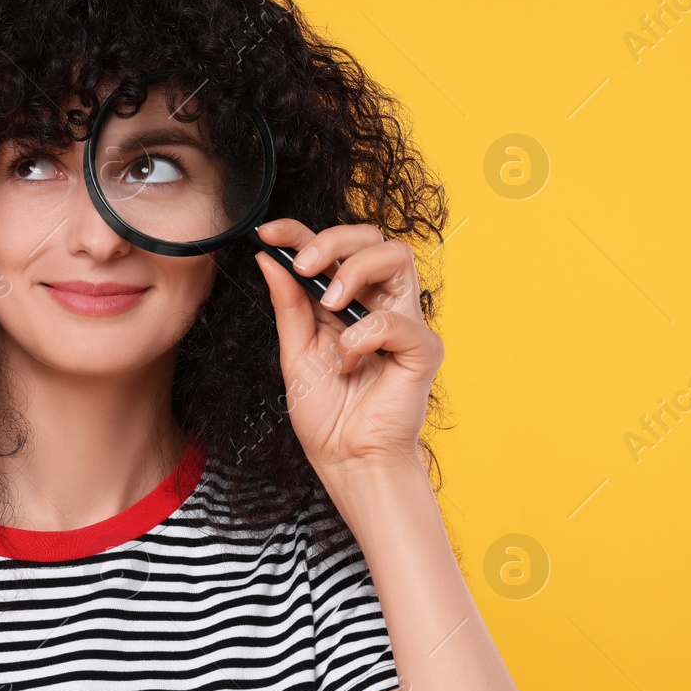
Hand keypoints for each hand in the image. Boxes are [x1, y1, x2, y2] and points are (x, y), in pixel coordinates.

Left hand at [252, 219, 442, 479]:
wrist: (345, 458)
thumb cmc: (326, 414)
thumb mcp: (295, 351)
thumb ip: (288, 304)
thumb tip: (270, 258)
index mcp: (345, 302)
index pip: (332, 250)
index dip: (300, 231)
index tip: (267, 232)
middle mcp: (378, 304)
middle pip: (372, 237)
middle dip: (333, 241)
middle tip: (305, 265)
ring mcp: (403, 323)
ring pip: (396, 256)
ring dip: (354, 271)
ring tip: (329, 305)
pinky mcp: (422, 348)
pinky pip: (396, 320)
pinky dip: (362, 338)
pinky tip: (348, 363)